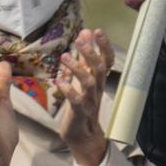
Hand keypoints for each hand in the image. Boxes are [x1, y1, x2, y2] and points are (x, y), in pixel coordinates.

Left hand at [56, 29, 112, 165]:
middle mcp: (96, 89)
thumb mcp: (83, 78)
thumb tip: (85, 34)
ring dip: (77, 68)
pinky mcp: (79, 113)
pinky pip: (76, 100)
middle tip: (79, 40)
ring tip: (64, 56)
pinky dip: (67, 89)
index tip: (96, 31)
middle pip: (98, 68)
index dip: (104, 46)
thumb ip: (83, 57)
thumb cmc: (82, 104)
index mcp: (98, 80)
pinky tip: (58, 80)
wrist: (82, 134)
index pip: (106, 60)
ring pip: (88, 82)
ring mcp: (89, 101)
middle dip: (90, 53)